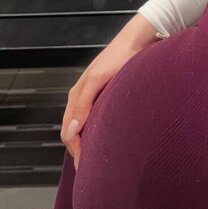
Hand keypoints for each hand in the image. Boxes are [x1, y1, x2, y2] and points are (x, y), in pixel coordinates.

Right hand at [60, 36, 154, 169]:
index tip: (86, 167)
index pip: (68, 132)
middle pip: (75, 132)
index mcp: (76, 96)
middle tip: (93, 168)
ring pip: (86, 127)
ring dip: (90, 142)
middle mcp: (83, 99)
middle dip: (81, 149)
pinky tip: (109, 139)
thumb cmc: (119, 57)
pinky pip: (98, 120)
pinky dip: (99, 132)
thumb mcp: (98, 79)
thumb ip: (83, 103)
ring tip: (101, 158)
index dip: (75, 150)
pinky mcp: (108, 97)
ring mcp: (95, 98)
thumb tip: (71, 131)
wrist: (138, 40)